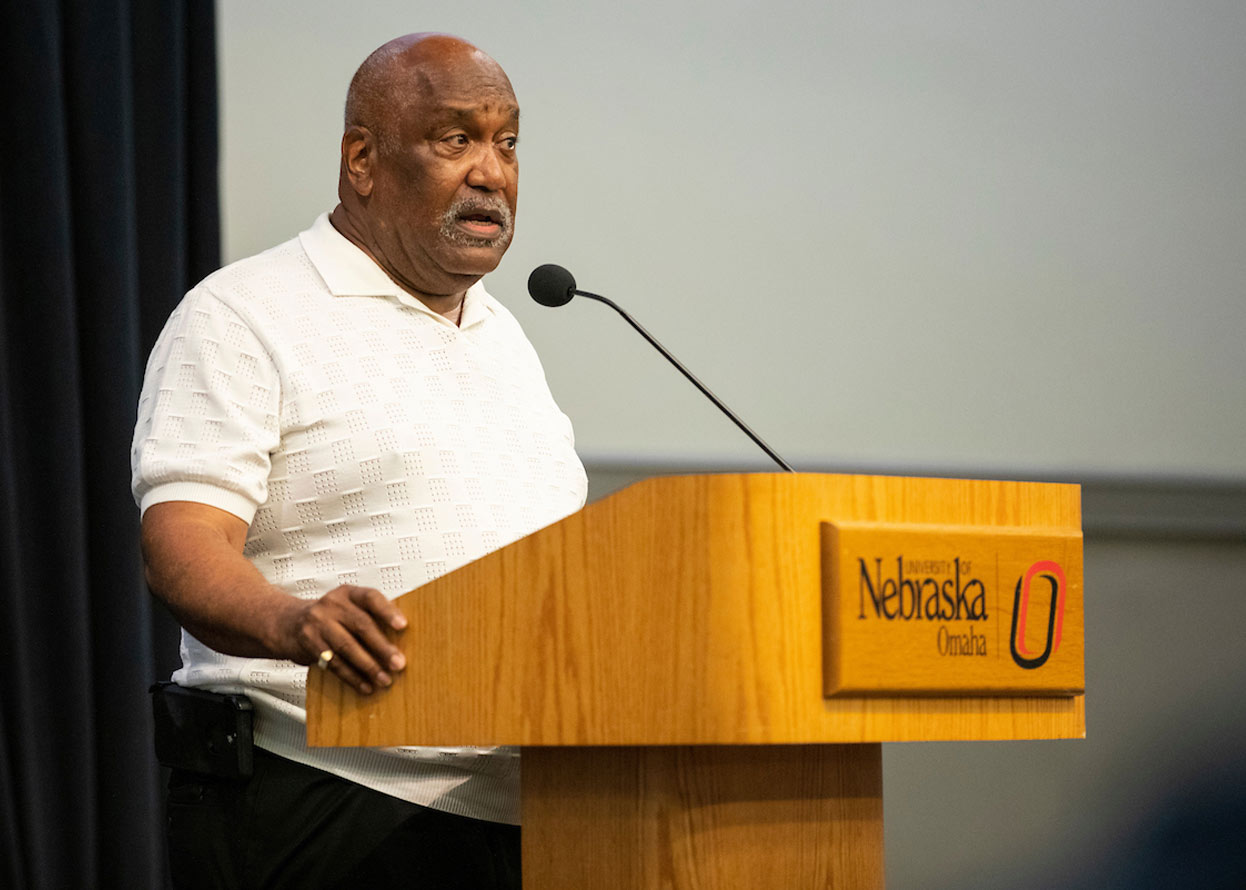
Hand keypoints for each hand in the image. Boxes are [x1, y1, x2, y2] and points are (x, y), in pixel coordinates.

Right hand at [279, 585, 407, 694]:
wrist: (287, 623)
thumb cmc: (328, 616)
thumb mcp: (346, 607)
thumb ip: (369, 616)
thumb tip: (401, 639)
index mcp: (347, 593)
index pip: (371, 598)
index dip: (388, 611)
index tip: (403, 625)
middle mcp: (332, 605)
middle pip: (361, 626)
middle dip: (382, 647)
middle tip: (398, 663)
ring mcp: (318, 623)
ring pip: (347, 647)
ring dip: (368, 666)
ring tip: (384, 679)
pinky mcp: (310, 644)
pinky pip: (334, 663)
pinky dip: (352, 677)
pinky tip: (364, 685)